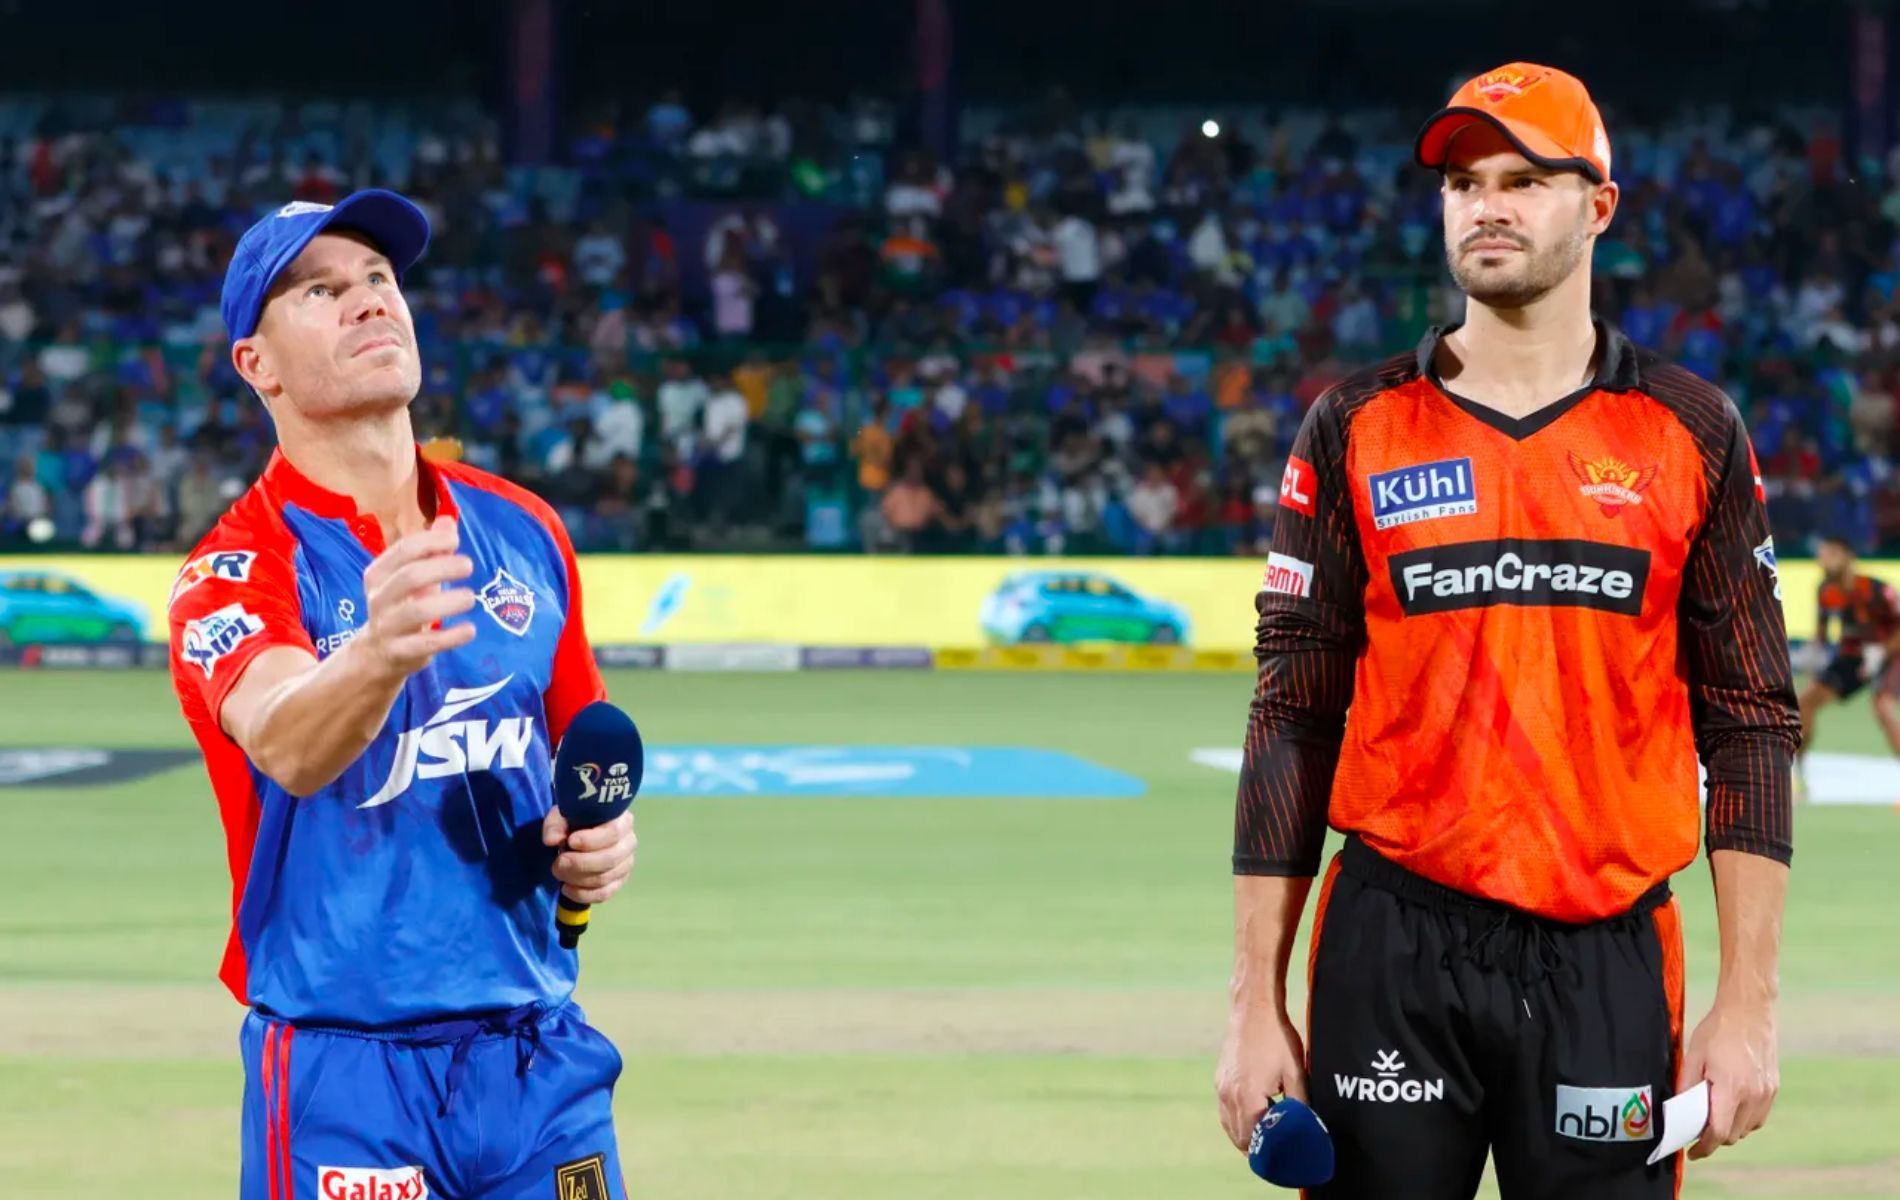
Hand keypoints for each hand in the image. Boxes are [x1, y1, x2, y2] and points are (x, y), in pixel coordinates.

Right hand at [358, 517, 475, 678]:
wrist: (376, 653)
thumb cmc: (401, 605)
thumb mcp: (412, 576)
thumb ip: (430, 550)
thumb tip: (448, 521)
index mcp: (379, 574)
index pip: (403, 550)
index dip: (431, 541)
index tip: (455, 540)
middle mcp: (379, 598)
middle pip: (410, 577)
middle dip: (442, 568)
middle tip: (468, 565)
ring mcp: (387, 627)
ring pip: (417, 612)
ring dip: (449, 602)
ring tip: (471, 598)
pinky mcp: (400, 652)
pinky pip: (426, 644)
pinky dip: (451, 636)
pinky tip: (470, 630)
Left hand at [542, 807, 636, 904]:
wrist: (583, 832)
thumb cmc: (577, 819)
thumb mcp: (563, 814)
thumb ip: (556, 824)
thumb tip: (552, 840)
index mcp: (621, 820)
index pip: (613, 833)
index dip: (591, 840)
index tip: (570, 841)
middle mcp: (629, 843)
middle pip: (610, 859)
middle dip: (580, 864)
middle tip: (558, 862)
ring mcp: (626, 864)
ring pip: (605, 878)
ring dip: (577, 879)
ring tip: (559, 873)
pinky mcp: (618, 882)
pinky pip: (604, 894)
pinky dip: (583, 894)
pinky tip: (566, 888)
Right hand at [1216, 1004, 1307, 1151]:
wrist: (1253, 1009)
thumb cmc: (1277, 1038)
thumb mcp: (1296, 1073)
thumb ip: (1300, 1104)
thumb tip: (1307, 1128)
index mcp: (1247, 1097)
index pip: (1253, 1140)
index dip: (1268, 1152)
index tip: (1283, 1157)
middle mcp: (1228, 1096)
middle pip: (1239, 1138)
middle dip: (1257, 1147)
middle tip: (1279, 1150)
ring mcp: (1221, 1087)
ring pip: (1230, 1127)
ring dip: (1246, 1135)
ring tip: (1267, 1136)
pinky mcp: (1219, 1080)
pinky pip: (1225, 1112)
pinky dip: (1237, 1121)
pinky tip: (1254, 1117)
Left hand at [1679, 997, 1778, 1159]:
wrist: (1749, 1010)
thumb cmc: (1717, 1030)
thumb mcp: (1693, 1056)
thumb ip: (1687, 1086)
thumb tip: (1680, 1111)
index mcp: (1731, 1088)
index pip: (1718, 1132)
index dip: (1704, 1147)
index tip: (1692, 1152)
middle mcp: (1753, 1095)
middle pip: (1732, 1135)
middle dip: (1713, 1138)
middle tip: (1697, 1130)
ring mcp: (1766, 1093)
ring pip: (1747, 1129)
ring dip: (1730, 1129)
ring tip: (1712, 1116)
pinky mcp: (1773, 1088)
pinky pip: (1758, 1117)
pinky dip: (1744, 1119)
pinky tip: (1730, 1106)